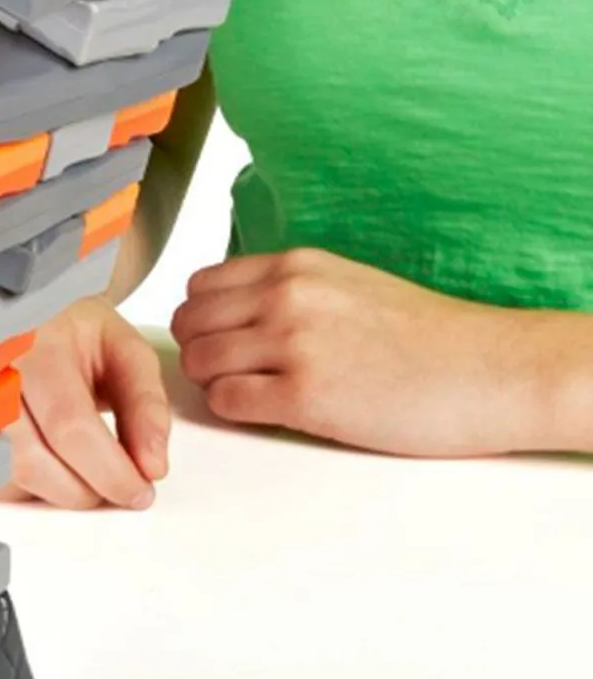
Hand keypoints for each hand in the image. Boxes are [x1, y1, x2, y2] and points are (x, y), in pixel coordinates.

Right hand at [0, 296, 168, 509]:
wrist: (28, 319)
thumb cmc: (76, 334)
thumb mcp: (125, 350)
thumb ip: (145, 405)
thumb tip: (152, 467)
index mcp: (35, 346)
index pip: (70, 426)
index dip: (109, 471)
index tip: (140, 492)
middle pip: (33, 461)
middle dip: (85, 490)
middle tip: (117, 488)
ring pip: (7, 477)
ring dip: (56, 493)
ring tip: (86, 475)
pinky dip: (26, 489)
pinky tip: (51, 468)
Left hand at [170, 248, 538, 455]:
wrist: (489, 369)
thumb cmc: (425, 336)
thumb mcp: (348, 284)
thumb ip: (289, 290)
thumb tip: (232, 313)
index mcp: (296, 266)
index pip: (199, 286)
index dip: (203, 318)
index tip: (226, 340)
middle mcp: (287, 297)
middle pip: (189, 324)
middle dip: (201, 351)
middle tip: (234, 373)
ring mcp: (293, 344)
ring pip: (199, 362)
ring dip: (215, 383)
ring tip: (256, 393)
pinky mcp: (304, 396)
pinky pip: (226, 402)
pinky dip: (235, 410)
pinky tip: (272, 411)